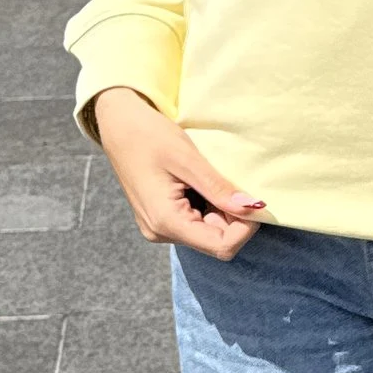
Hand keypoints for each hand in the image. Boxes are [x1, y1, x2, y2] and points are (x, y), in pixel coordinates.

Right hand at [90, 88, 265, 258]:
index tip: (252, 200)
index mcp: (166, 222)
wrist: (118, 125)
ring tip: (210, 178)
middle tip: (231, 182)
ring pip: (208, 232)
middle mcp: (161, 232)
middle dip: (233, 217)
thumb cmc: (149, 135)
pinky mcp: (161, 218)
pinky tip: (200, 182)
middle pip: (216, 241)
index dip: (245, 228)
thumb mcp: (188, 159)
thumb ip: (219, 188)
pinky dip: (208, 206)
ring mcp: (159, 227)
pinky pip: (195, 222)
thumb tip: (254, 208)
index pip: (221, 247)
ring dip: (221, 210)